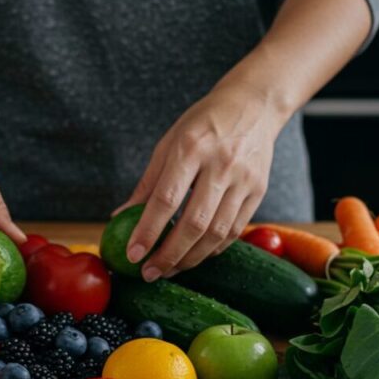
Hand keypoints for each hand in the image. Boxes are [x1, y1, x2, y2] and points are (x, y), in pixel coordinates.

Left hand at [116, 81, 282, 280]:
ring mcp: (244, 180)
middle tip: (149, 273)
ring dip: (190, 258)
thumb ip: (147, 184)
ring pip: (217, 233)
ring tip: (168, 270)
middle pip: (194, 223)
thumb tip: (120, 218)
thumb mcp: (168, 144)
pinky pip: (234, 230)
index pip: (166, 199)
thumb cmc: (202, 124)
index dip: (148, 231)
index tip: (133, 255)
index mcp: (191, 148)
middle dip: (169, 255)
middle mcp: (220, 164)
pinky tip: (194, 257)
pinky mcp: (259, 191)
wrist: (253, 105)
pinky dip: (212, 250)